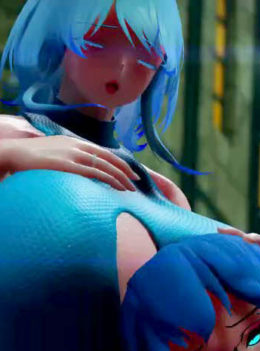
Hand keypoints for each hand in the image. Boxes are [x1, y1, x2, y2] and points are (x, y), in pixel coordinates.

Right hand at [0, 135, 139, 190]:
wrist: (14, 153)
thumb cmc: (31, 157)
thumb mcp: (54, 152)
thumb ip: (69, 157)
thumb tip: (79, 168)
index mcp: (74, 142)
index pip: (103, 152)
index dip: (119, 162)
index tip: (130, 171)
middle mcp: (77, 146)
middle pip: (108, 158)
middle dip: (125, 170)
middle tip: (136, 181)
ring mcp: (73, 155)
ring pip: (105, 167)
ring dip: (121, 178)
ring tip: (130, 189)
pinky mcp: (69, 165)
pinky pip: (96, 173)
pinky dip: (110, 180)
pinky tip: (118, 188)